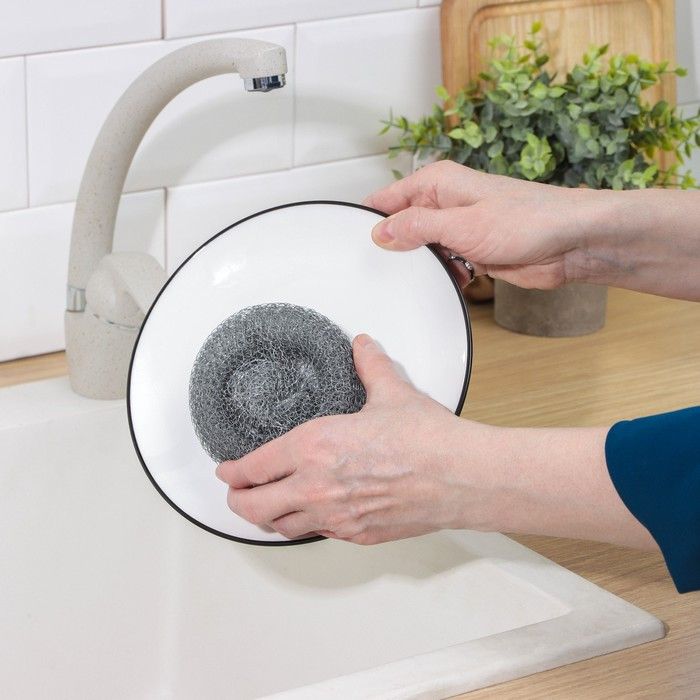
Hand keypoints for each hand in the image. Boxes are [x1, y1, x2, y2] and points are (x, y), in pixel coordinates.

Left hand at [215, 334, 467, 543]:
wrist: (460, 477)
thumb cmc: (427, 440)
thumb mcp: (391, 392)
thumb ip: (369, 366)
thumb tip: (363, 346)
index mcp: (315, 446)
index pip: (254, 466)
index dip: (233, 470)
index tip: (227, 469)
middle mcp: (317, 486)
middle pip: (254, 505)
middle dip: (236, 499)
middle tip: (234, 492)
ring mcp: (335, 516)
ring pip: (281, 526)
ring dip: (265, 517)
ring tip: (264, 507)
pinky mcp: (356, 533)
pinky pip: (316, 534)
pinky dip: (303, 526)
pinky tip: (308, 516)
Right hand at [364, 160, 603, 289]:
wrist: (572, 242)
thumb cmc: (532, 219)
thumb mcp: (463, 225)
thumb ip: (418, 227)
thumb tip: (382, 232)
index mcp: (437, 183)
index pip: (386, 200)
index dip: (370, 222)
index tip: (356, 244)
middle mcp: (445, 203)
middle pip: (402, 227)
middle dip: (397, 249)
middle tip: (391, 269)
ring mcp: (458, 228)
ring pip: (422, 249)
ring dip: (424, 266)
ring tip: (431, 273)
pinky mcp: (472, 250)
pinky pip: (444, 264)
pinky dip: (446, 275)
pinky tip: (457, 278)